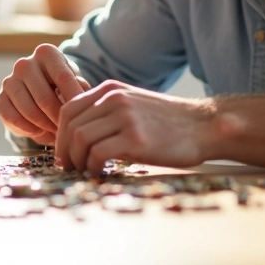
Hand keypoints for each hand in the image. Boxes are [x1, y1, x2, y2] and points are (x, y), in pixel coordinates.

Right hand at [0, 44, 91, 144]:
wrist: (40, 92)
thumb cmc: (63, 87)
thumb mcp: (76, 84)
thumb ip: (81, 91)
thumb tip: (88, 103)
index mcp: (46, 53)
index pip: (63, 78)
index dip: (74, 100)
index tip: (84, 117)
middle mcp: (25, 63)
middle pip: (45, 97)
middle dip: (59, 119)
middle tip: (71, 133)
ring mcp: (9, 80)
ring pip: (28, 110)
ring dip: (45, 127)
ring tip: (58, 135)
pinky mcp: (0, 98)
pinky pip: (12, 118)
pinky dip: (28, 129)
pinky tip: (40, 133)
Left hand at [55, 80, 213, 174]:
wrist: (205, 126)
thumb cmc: (170, 122)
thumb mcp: (134, 104)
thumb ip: (108, 112)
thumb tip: (79, 135)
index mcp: (111, 90)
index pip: (69, 109)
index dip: (60, 135)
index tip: (64, 153)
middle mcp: (115, 99)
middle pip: (70, 126)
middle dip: (65, 151)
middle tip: (69, 168)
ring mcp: (125, 117)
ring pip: (80, 139)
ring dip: (77, 161)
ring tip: (85, 172)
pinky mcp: (135, 139)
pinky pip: (98, 154)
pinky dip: (93, 167)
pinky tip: (100, 174)